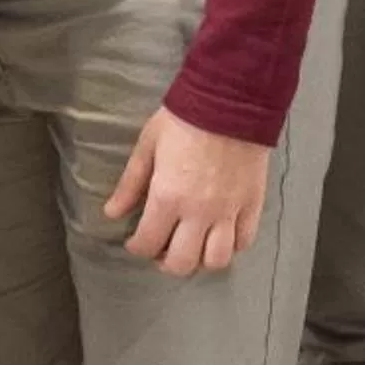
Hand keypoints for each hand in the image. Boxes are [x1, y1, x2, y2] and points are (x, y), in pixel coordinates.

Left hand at [101, 106, 271, 274]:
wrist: (230, 101)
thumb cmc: (182, 119)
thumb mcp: (147, 146)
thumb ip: (130, 184)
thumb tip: (112, 212)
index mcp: (168, 198)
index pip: (149, 242)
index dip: (137, 247)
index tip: (135, 241)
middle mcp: (199, 213)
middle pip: (183, 263)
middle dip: (166, 262)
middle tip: (162, 248)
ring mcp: (229, 212)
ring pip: (216, 261)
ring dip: (200, 260)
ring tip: (192, 246)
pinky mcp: (252, 205)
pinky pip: (244, 242)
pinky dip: (231, 246)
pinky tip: (219, 235)